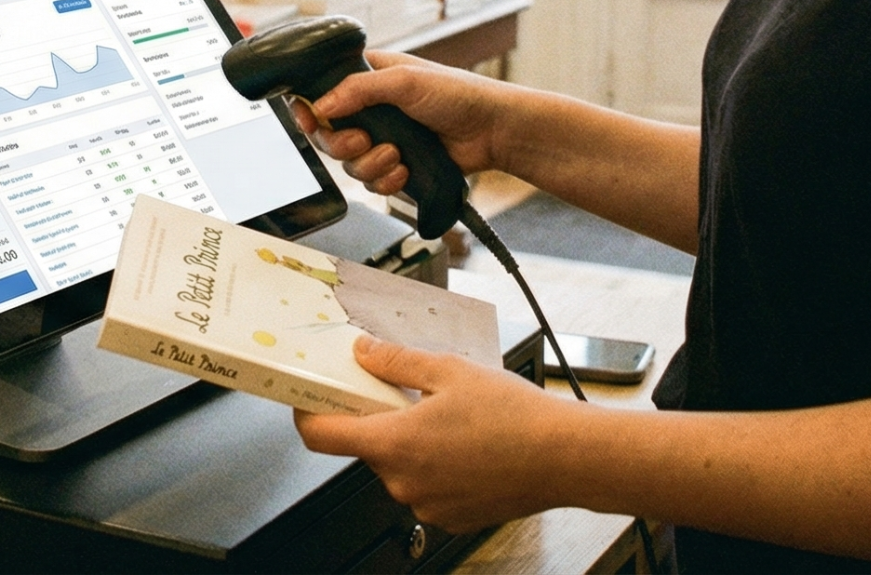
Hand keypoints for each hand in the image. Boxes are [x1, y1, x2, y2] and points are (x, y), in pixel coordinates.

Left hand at [294, 335, 571, 530]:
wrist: (564, 458)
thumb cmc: (515, 417)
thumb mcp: (448, 370)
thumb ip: (396, 362)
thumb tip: (363, 353)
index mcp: (394, 444)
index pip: (320, 437)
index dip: (306, 414)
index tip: (308, 399)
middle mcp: (402, 482)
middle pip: (366, 447)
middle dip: (381, 418)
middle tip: (410, 393)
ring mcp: (425, 504)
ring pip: (398, 467)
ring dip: (412, 442)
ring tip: (452, 419)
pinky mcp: (449, 517)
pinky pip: (425, 486)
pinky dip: (436, 465)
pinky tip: (466, 445)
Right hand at [296, 51, 513, 197]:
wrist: (493, 131)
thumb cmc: (459, 93)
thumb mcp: (406, 81)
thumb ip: (360, 89)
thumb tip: (321, 104)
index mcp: (368, 77)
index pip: (321, 91)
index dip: (308, 108)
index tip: (308, 120)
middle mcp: (370, 109)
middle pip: (328, 135)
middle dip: (343, 144)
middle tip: (365, 139)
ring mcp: (383, 139)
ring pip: (349, 163)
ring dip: (370, 164)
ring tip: (396, 156)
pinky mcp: (396, 166)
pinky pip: (372, 182)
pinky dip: (386, 181)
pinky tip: (405, 171)